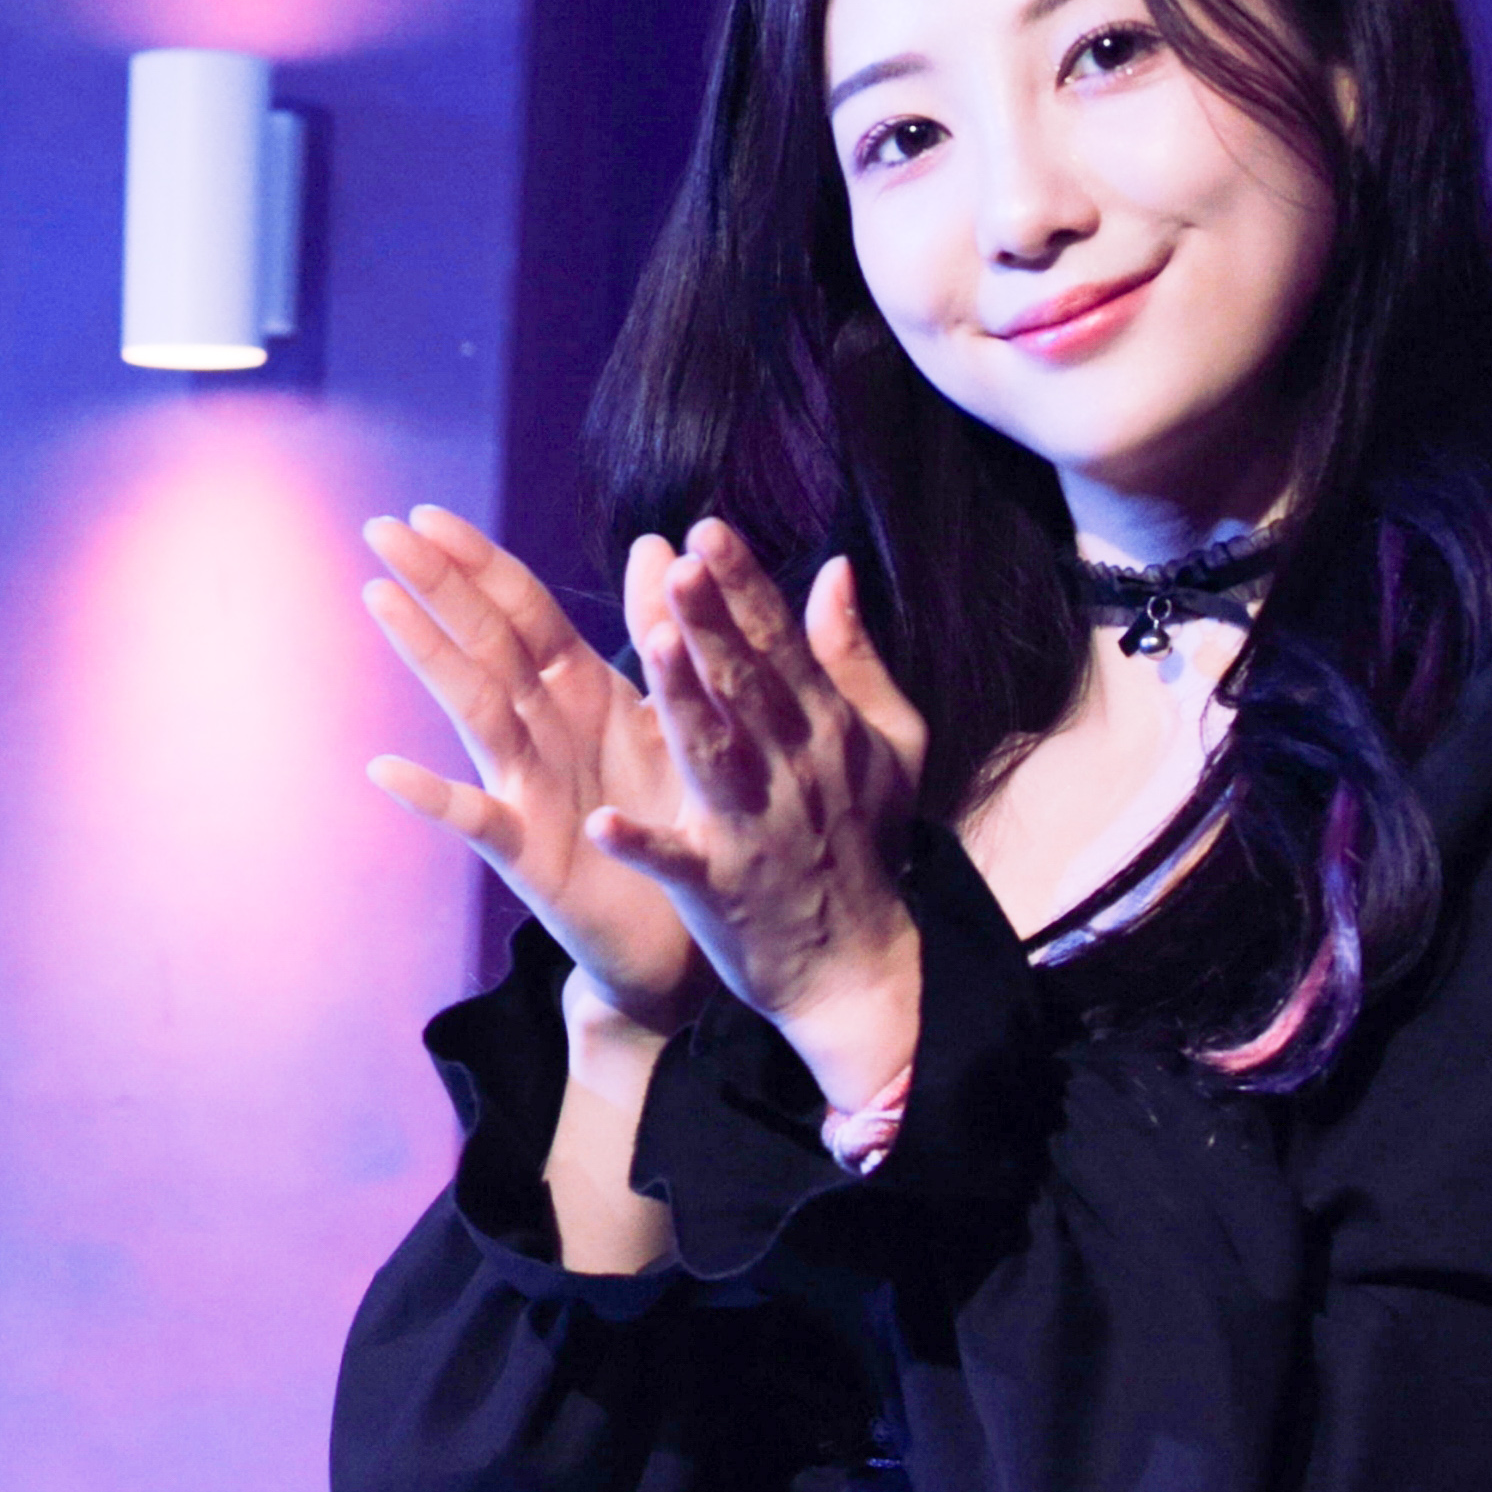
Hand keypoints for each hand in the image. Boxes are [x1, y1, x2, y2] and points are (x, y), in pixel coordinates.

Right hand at [361, 508, 710, 1033]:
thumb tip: (656, 541)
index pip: (522, 611)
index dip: (479, 562)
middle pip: (484, 643)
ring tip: (379, 599)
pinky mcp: (526, 850)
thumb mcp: (672, 715)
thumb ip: (659, 631)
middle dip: (437, 584)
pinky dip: (432, 796)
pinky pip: (475, 818)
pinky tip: (385, 769)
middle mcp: (542, 729)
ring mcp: (525, 787)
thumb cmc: (669, 816)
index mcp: (580, 691)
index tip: (427, 513)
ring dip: (428, 654)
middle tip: (379, 528)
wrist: (680, 930)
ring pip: (473, 708)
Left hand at [601, 520, 928, 1107]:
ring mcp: (752, 830)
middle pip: (745, 685)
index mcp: (824, 727)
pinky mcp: (719, 889)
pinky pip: (677, 864)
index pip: (781, 644)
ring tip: (654, 643)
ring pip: (712, 755)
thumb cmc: (863, 836)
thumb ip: (852, 655)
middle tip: (681, 564)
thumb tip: (833, 567)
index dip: (746, 587)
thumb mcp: (887, 742)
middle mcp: (790, 768)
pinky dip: (643, 844)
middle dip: (714, 624)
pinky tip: (603, 820)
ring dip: (684, 701)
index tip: (708, 530)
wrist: (855, 961)